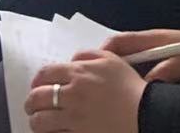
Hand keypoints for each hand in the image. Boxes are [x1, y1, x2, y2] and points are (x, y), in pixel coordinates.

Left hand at [23, 50, 144, 131]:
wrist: (149, 114)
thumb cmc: (131, 87)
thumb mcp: (112, 61)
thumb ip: (87, 55)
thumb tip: (70, 61)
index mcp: (79, 73)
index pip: (44, 74)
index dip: (36, 81)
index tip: (37, 86)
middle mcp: (73, 94)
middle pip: (37, 98)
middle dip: (31, 103)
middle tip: (33, 107)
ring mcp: (74, 118)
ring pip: (40, 121)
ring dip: (36, 121)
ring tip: (39, 122)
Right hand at [105, 17, 179, 83]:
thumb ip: (161, 75)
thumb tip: (143, 85)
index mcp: (146, 39)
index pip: (115, 43)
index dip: (101, 55)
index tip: (95, 69)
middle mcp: (143, 41)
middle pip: (115, 50)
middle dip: (105, 64)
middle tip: (101, 82)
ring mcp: (148, 48)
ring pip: (124, 57)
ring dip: (117, 70)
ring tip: (113, 86)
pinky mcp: (154, 56)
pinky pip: (134, 63)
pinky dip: (129, 73)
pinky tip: (131, 87)